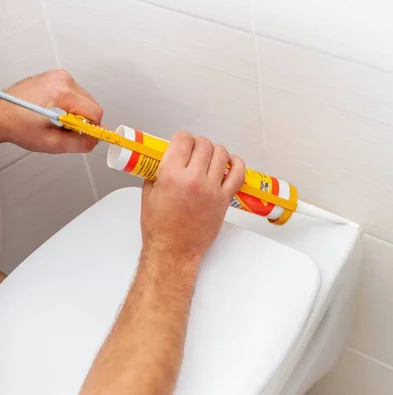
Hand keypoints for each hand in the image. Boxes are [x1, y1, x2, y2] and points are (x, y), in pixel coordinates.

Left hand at [0, 70, 102, 152]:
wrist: (3, 114)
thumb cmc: (19, 124)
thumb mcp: (52, 143)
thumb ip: (79, 143)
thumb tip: (94, 141)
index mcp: (62, 93)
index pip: (95, 112)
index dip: (91, 129)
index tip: (85, 136)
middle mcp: (62, 80)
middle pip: (91, 105)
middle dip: (83, 121)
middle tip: (64, 129)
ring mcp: (59, 77)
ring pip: (85, 101)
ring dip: (76, 114)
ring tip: (58, 120)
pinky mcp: (57, 78)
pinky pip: (76, 95)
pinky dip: (70, 106)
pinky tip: (56, 112)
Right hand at [141, 131, 244, 264]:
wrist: (174, 251)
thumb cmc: (161, 230)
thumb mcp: (148, 196)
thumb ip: (156, 174)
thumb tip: (161, 162)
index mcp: (171, 176)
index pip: (183, 139)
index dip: (182, 138)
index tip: (181, 143)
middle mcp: (193, 180)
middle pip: (203, 144)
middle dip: (198, 144)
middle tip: (194, 151)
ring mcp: (211, 190)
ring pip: (221, 154)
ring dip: (215, 151)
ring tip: (210, 156)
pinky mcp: (223, 200)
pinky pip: (238, 174)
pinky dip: (237, 164)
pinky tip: (231, 163)